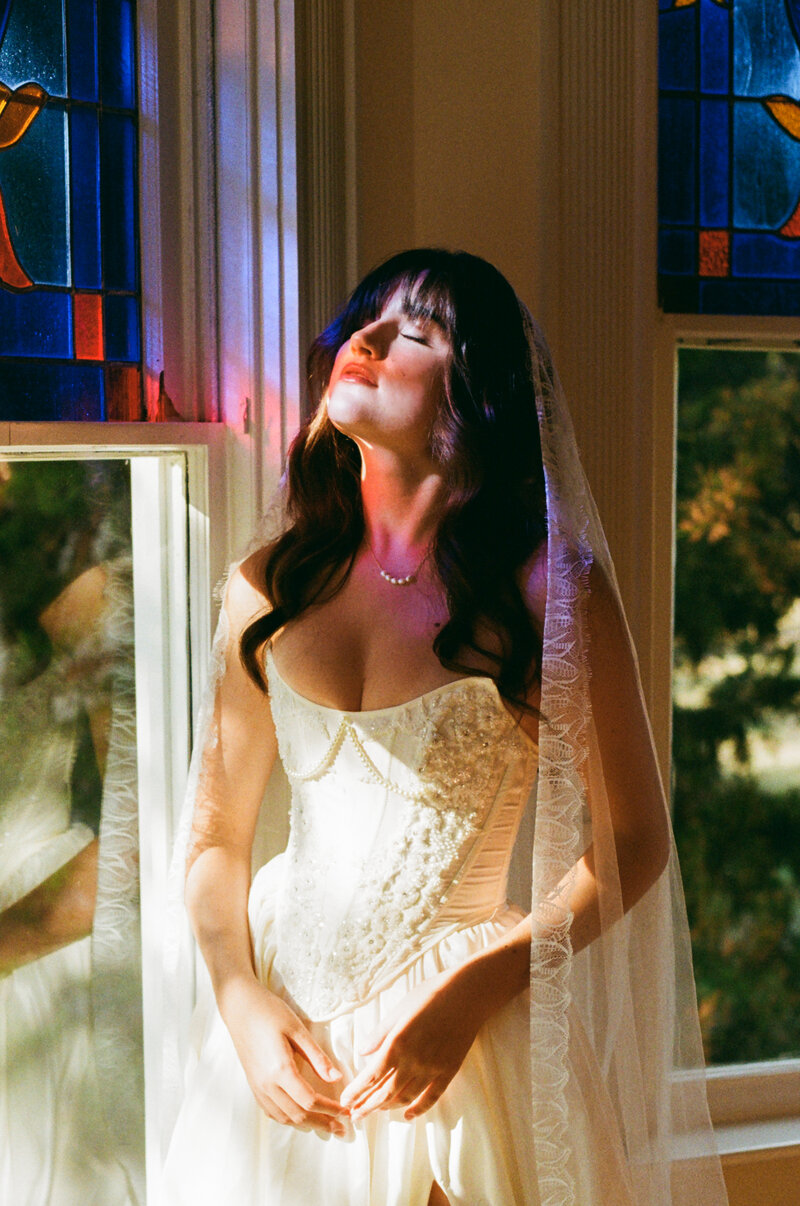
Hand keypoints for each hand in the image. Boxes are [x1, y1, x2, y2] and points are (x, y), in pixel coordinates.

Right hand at [221, 977, 346, 1134]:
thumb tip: (337, 1078)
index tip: (346, 1111)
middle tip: (342, 1128)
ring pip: (284, 1118)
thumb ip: (317, 1057)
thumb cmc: (270, 1013)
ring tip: (326, 1125)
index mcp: (280, 1070)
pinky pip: (272, 1111)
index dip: (330, 1109)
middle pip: (298, 1115)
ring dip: (307, 1124)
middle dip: (322, 1123)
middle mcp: (267, 1084)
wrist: (240, 1008)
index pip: (309, 1101)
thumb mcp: (298, 1029)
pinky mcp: (254, 1085)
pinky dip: (289, 1118)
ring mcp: (258, 1087)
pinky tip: (300, 1116)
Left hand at [339, 968, 486, 1121]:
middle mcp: (413, 1061)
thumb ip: (380, 1032)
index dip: (357, 1092)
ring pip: (405, 1098)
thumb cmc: (431, 994)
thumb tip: (362, 1051)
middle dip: (367, 1107)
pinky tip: (408, 1115)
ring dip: (388, 1108)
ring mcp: (432, 1069)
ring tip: (375, 1112)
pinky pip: (431, 1098)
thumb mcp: (400, 1008)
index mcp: (397, 1043)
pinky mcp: (449, 1071)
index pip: (371, 1076)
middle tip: (354, 1116)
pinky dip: (418, 1109)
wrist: (467, 994)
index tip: (345, 1102)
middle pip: (385, 1093)